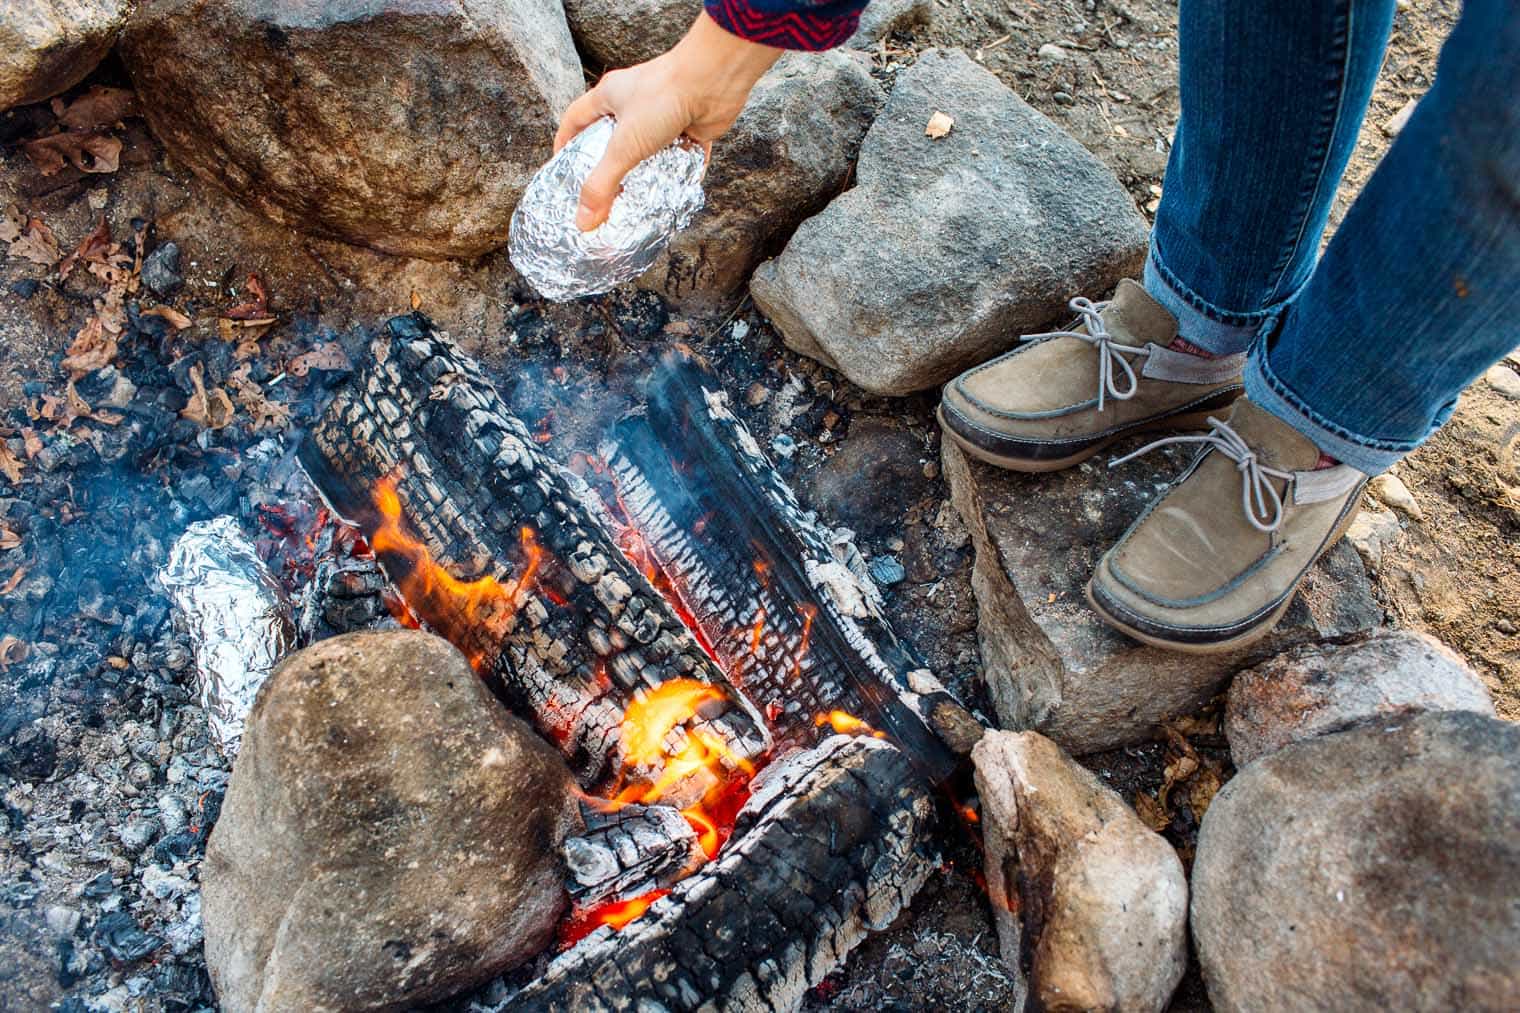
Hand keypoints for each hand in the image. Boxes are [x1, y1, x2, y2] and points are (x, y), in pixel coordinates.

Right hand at [555, 11, 782, 230]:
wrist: (714, 81)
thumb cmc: (664, 98)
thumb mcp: (624, 146)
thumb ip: (602, 185)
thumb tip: (583, 222)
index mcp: (610, 97)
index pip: (575, 120)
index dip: (564, 144)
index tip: (560, 171)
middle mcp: (634, 104)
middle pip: (611, 141)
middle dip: (607, 170)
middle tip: (600, 199)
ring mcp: (663, 115)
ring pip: (647, 152)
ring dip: (644, 177)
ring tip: (635, 206)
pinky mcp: (690, 128)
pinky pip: (680, 159)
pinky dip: (678, 177)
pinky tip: (673, 198)